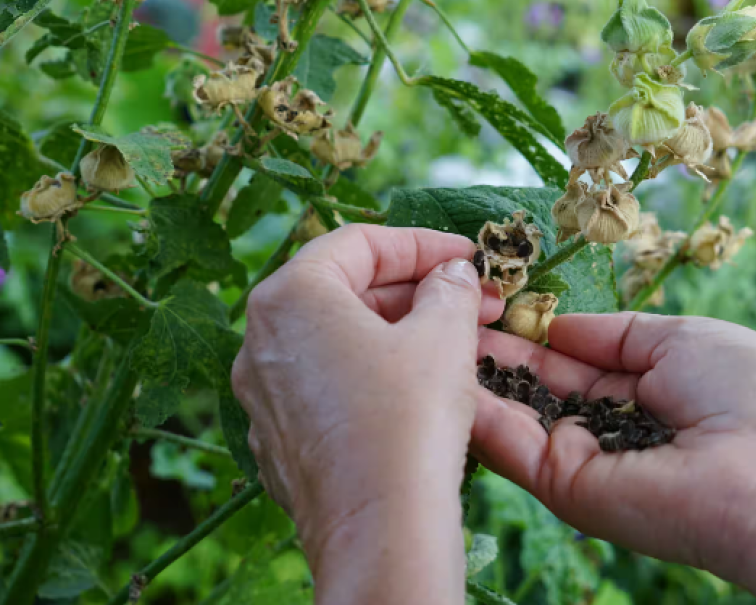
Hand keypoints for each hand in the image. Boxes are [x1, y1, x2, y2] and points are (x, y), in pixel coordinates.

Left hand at [233, 224, 503, 601]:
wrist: (379, 531)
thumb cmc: (408, 420)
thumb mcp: (444, 334)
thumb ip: (449, 287)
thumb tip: (452, 275)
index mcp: (291, 297)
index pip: (360, 243)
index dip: (423, 244)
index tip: (469, 257)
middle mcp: (261, 341)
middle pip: (345, 290)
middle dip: (416, 292)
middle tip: (475, 303)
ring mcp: (264, 396)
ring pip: (338, 341)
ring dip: (399, 333)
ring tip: (457, 344)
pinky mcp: (278, 441)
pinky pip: (329, 387)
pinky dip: (373, 376)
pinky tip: (420, 392)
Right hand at [471, 313, 755, 604]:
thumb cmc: (751, 393)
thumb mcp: (680, 338)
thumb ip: (613, 334)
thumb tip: (555, 323)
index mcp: (648, 391)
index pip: (575, 360)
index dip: (534, 327)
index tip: (490, 293)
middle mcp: (613, 430)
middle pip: (539, 386)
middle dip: (495, 346)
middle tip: (446, 305)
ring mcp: (589, 462)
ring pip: (517, 414)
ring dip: (475, 371)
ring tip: (430, 325)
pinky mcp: (570, 490)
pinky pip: (513, 445)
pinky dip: (479, 407)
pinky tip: (446, 365)